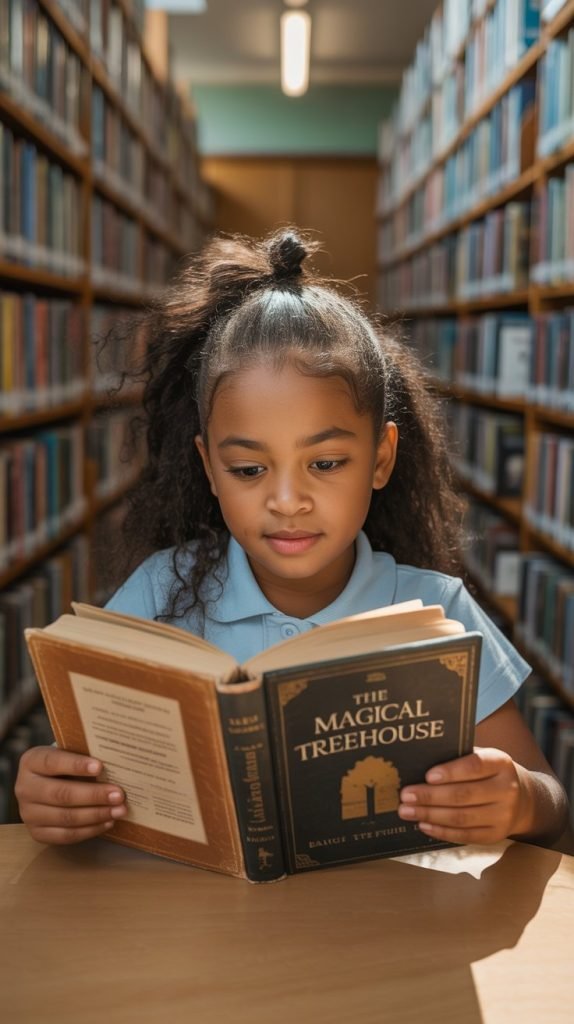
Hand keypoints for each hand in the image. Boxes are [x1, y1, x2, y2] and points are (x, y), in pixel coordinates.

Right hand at [15, 746, 126, 844]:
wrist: (46, 784)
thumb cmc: (65, 764)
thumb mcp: (69, 754)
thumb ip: (84, 757)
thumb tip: (117, 765)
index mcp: (31, 761)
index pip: (52, 762)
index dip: (76, 765)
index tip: (100, 767)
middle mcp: (24, 788)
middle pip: (61, 794)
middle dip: (93, 795)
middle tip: (119, 794)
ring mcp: (28, 813)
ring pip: (65, 817)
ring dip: (96, 815)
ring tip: (119, 810)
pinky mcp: (37, 833)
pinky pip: (66, 835)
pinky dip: (90, 830)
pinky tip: (107, 822)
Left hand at [398, 747, 531, 844]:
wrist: (522, 797)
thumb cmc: (489, 772)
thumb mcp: (483, 757)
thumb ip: (458, 758)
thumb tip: (419, 762)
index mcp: (501, 763)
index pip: (475, 766)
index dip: (451, 771)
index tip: (428, 776)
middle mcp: (507, 789)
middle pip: (464, 795)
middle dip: (430, 796)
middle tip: (405, 795)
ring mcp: (503, 815)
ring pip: (462, 817)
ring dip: (430, 815)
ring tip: (407, 811)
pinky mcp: (496, 835)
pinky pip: (465, 836)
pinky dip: (442, 831)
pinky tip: (424, 825)